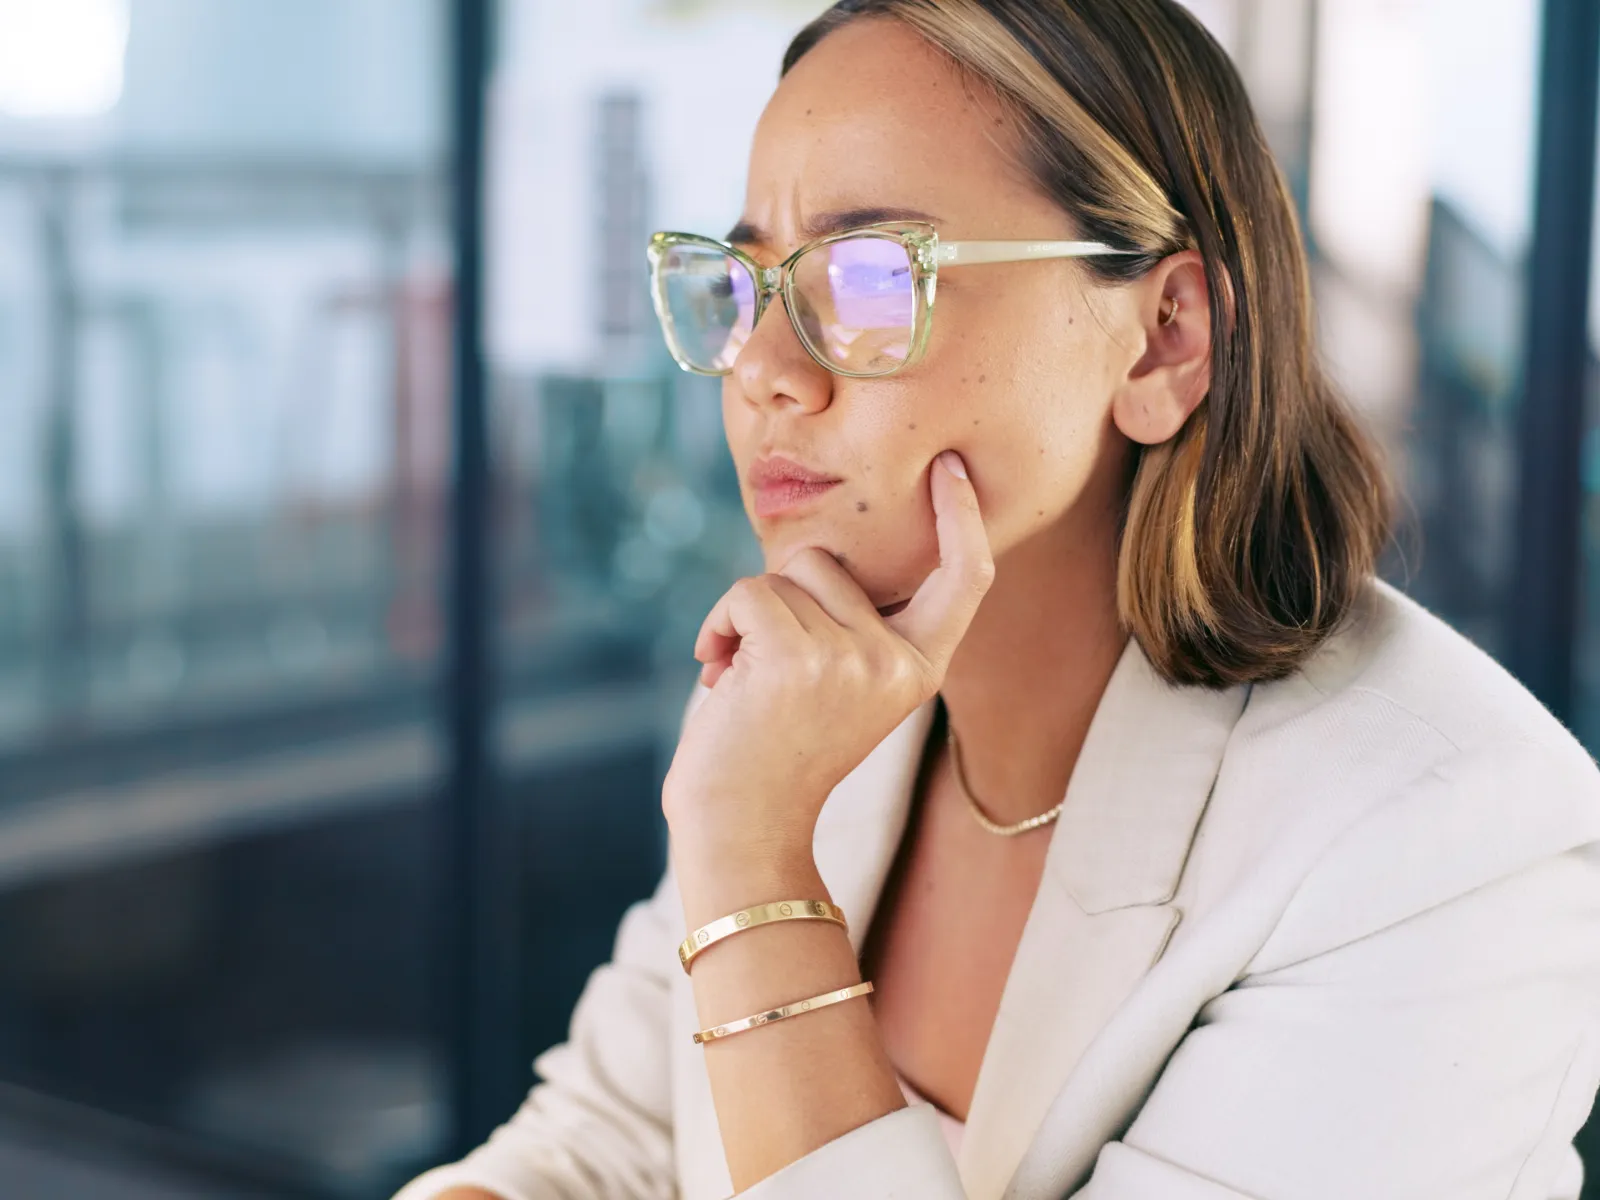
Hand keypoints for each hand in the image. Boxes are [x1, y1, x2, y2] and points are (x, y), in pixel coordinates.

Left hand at [662, 450, 993, 878]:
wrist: (744, 831)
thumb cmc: (779, 756)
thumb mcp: (842, 688)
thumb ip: (852, 628)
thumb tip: (816, 560)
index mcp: (921, 668)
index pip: (964, 579)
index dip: (961, 518)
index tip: (950, 467)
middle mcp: (897, 660)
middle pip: (832, 560)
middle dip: (784, 596)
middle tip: (767, 666)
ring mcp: (851, 658)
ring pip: (784, 575)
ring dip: (746, 617)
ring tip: (743, 679)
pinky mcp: (796, 656)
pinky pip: (747, 593)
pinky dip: (718, 626)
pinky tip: (718, 674)